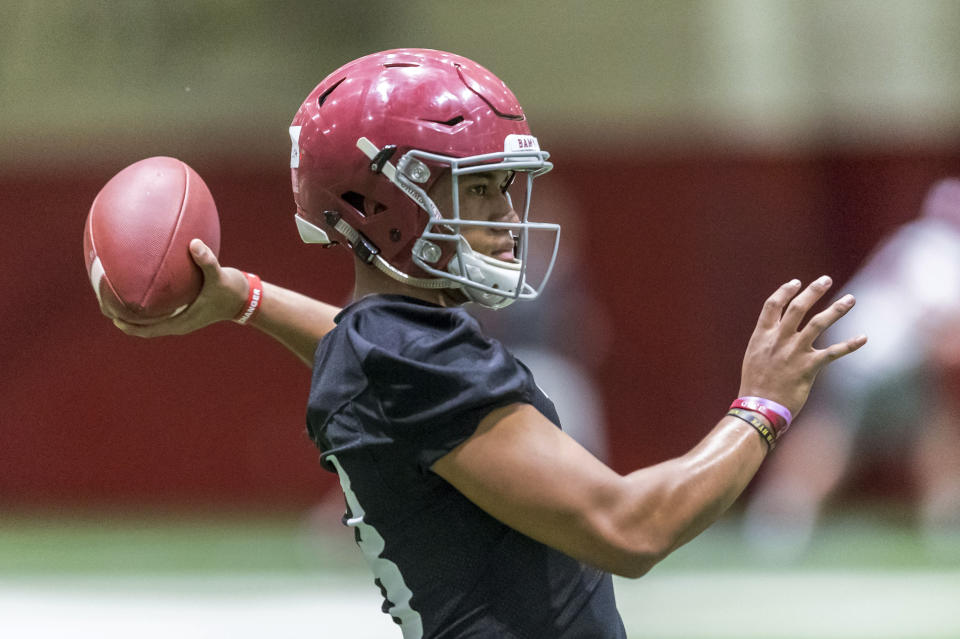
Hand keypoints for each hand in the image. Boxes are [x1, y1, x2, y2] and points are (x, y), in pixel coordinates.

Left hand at [112, 239, 247, 336]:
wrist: (244, 299)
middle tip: (102, 301)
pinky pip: (156, 307)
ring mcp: (177, 316)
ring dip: (128, 309)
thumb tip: (194, 243)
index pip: (146, 330)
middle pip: (140, 325)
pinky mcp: (180, 308)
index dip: (127, 325)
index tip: (110, 314)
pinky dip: (143, 299)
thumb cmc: (231, 291)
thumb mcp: (220, 277)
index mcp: (180, 322)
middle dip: (120, 315)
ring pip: (146, 318)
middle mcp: (175, 321)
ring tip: (110, 293)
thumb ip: (207, 261)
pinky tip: (135, 281)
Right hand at [738, 276, 866, 415]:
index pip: (773, 305)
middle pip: (798, 308)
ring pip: (818, 324)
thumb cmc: (755, 385)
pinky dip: (849, 345)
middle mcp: (779, 340)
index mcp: (763, 335)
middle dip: (813, 291)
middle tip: (826, 280)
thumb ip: (766, 341)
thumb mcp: (754, 357)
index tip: (796, 282)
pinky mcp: (808, 367)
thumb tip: (777, 332)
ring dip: (836, 309)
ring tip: (850, 299)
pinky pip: (833, 353)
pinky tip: (863, 338)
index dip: (785, 291)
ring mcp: (794, 352)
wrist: (759, 408)